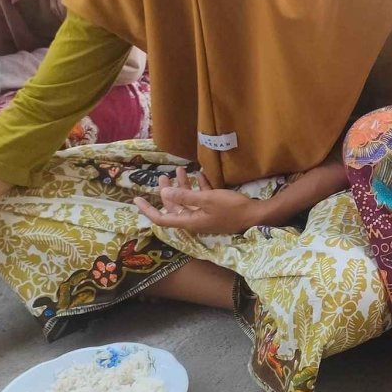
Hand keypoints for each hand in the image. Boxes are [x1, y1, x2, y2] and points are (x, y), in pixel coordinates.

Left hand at [133, 167, 268, 233]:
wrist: (255, 215)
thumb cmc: (231, 208)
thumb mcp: (207, 200)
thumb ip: (185, 196)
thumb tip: (163, 193)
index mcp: (189, 221)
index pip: (162, 218)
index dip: (148, 209)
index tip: (137, 199)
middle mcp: (194, 220)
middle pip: (174, 207)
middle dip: (167, 191)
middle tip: (163, 176)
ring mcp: (204, 216)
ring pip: (188, 201)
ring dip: (183, 186)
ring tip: (179, 170)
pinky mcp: (214, 211)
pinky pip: (201, 199)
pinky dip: (198, 188)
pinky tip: (199, 175)